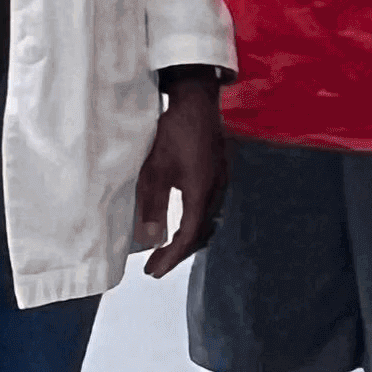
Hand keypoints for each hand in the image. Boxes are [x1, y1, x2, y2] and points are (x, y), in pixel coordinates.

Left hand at [133, 80, 226, 277]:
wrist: (197, 100)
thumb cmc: (174, 131)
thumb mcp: (156, 168)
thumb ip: (153, 204)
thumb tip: (150, 239)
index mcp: (202, 192)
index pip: (189, 236)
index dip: (171, 257)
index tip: (153, 272)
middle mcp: (217, 190)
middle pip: (202, 232)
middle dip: (179, 252)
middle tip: (157, 266)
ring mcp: (221, 180)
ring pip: (208, 220)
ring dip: (189, 237)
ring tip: (168, 248)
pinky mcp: (219, 171)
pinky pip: (210, 206)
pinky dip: (195, 221)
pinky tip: (184, 219)